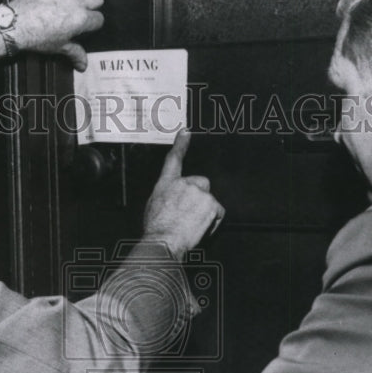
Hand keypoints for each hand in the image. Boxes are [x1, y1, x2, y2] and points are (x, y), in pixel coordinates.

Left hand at [10, 0, 104, 70]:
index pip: (99, 19)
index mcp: (81, 19)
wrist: (16, 24)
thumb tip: (83, 65)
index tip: (87, 25)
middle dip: (93, 6)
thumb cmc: (36, 37)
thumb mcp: (58, 47)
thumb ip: (75, 53)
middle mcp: (76, 2)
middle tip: (84, 11)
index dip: (94, 23)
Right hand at [142, 130, 224, 258]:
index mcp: (166, 184)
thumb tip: (173, 199)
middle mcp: (184, 184)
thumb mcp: (153, 207)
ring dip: (204, 213)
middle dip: (199, 198)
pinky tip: (200, 229)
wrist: (164, 240)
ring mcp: (199, 192)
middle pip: (201, 184)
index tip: (186, 132)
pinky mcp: (211, 203)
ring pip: (209, 201)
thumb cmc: (156, 229)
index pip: (174, 159)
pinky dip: (213, 222)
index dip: (180, 144)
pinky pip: (218, 213)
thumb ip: (166, 196)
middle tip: (189, 216)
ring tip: (191, 226)